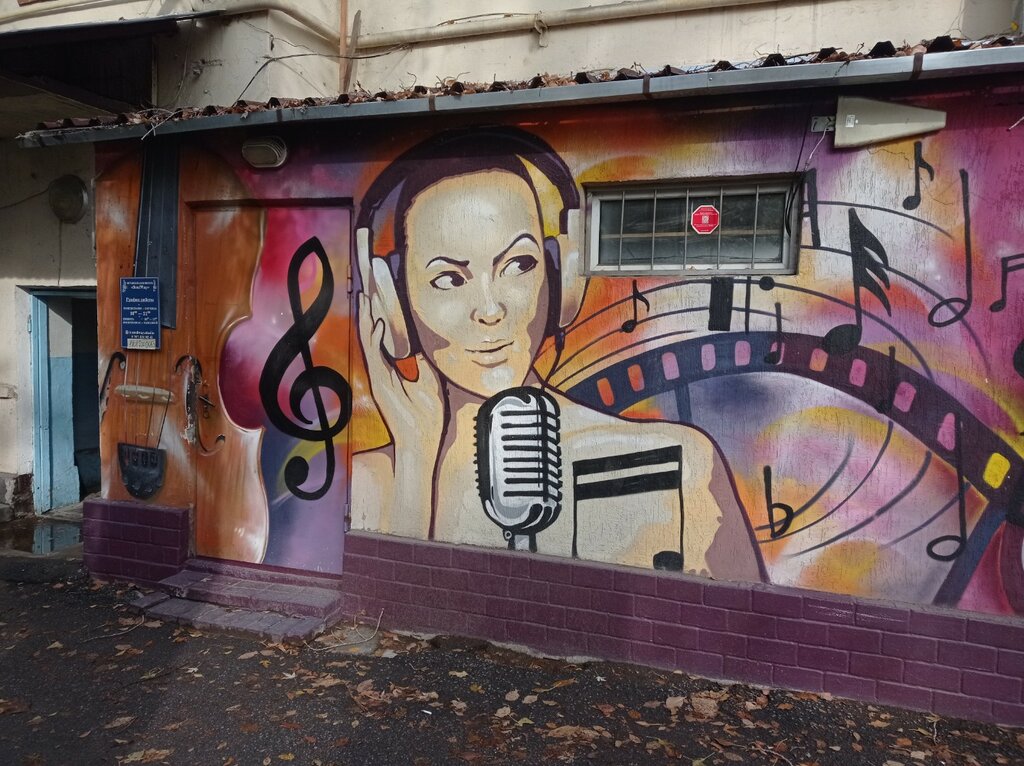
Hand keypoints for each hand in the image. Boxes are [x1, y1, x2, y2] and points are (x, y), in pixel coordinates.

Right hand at [356, 290, 444, 452]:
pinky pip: (374, 356)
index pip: (388, 325)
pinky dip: (374, 338)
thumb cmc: (426, 412)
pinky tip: (374, 321)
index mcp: (396, 360)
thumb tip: (419, 340)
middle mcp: (384, 363)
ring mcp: (380, 373)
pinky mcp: (379, 383)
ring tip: (364, 291)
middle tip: (366, 277)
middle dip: (371, 301)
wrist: (420, 440)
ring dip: (367, 314)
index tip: (381, 279)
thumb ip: (420, 358)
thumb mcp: (428, 377)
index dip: (384, 303)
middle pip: (374, 325)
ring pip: (369, 337)